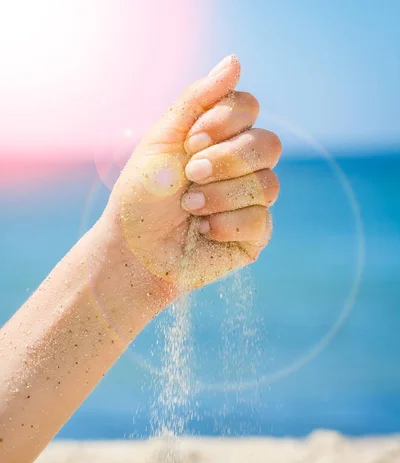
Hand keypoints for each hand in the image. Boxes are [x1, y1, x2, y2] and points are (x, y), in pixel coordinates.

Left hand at [105, 55, 280, 290]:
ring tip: (189, 208)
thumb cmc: (142, 196)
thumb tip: (235, 60)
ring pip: (268, 185)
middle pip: (269, 144)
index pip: (250, 108)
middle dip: (226, 160)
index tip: (191, 141)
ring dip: (221, 195)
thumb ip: (197, 100)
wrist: (133, 250)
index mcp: (220, 138)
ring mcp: (250, 201)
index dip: (226, 121)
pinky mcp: (254, 235)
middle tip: (191, 174)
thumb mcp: (162, 139)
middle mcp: (240, 167)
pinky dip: (227, 224)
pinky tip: (202, 231)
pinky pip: (262, 221)